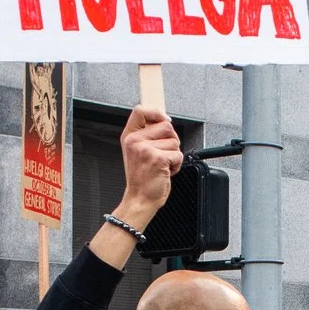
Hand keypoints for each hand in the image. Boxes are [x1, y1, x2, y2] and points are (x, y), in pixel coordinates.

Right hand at [116, 105, 182, 222]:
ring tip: (162, 164)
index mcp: (129, 136)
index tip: (164, 120)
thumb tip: (165, 120)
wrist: (140, 199)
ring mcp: (145, 149)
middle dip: (171, 140)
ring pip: (174, 141)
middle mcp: (135, 141)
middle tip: (162, 154)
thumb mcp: (138, 152)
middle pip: (166, 125)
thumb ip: (148, 134)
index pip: (141, 110)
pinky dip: (177, 165)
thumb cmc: (142, 178)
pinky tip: (165, 171)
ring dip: (174, 155)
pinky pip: (178, 154)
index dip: (157, 112)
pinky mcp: (157, 158)